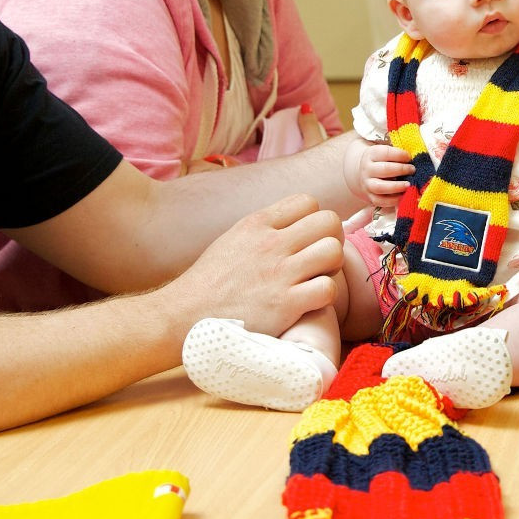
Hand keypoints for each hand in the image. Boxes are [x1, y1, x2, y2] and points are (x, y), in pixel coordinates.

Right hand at [167, 193, 342, 334]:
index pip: (307, 201)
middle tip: (319, 260)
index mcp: (256, 224)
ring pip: (334, 252)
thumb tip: (295, 222)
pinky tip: (309, 302)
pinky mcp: (285, 305)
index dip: (314, 220)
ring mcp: (279, 274)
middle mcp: (271, 244)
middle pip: (329, 222)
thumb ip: (264, 228)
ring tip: (315, 279)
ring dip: (331, 268)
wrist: (185, 316)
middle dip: (331, 240)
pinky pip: (328, 289)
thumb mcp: (233, 239)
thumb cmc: (210, 282)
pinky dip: (325, 296)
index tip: (307, 239)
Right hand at [359, 143, 413, 210]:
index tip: (410, 157)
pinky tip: (403, 195)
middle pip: (384, 169)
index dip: (400, 155)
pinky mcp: (370, 197)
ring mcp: (367, 184)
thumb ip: (399, 154)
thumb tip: (415, 156)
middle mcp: (367, 169)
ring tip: (409, 184)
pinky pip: (381, 201)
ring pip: (380, 187)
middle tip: (412, 170)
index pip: (386, 153)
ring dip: (397, 186)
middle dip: (401, 170)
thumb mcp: (386, 153)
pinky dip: (393, 200)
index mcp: (372, 154)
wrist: (365, 173)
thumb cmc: (383, 160)